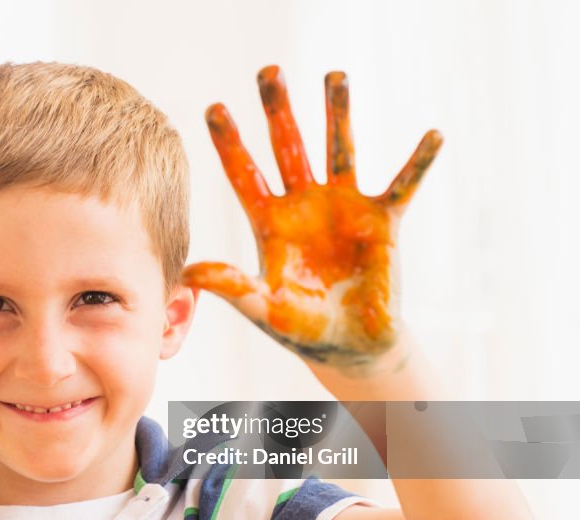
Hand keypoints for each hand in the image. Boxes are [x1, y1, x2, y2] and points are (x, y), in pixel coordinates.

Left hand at [183, 66, 441, 369]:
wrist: (349, 347)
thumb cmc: (301, 328)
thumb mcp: (262, 306)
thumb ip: (230, 286)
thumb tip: (188, 273)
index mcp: (270, 222)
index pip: (244, 174)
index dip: (229, 143)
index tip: (213, 108)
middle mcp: (304, 205)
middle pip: (287, 147)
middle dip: (278, 110)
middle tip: (268, 71)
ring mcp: (343, 207)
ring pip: (339, 149)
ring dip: (337, 114)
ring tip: (335, 75)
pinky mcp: (382, 220)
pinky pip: (403, 184)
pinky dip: (418, 162)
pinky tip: (433, 135)